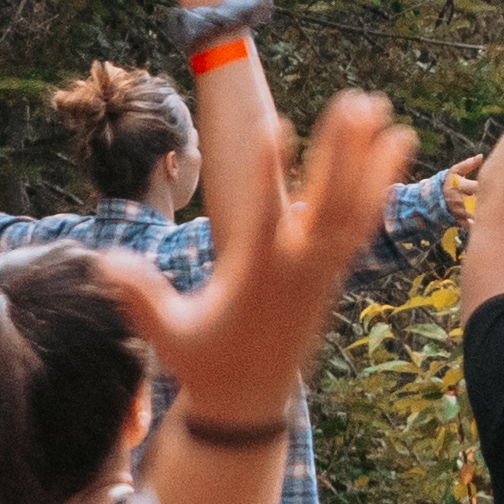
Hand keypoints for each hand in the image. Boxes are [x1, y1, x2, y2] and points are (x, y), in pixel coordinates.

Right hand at [89, 90, 410, 421]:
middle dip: (341, 152)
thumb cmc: (204, 363)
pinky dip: (379, 187)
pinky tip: (397, 150)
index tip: (276, 124)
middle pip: (325, 202)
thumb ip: (141, 296)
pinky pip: (362, 225)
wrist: (250, 402)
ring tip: (389, 111)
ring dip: (371, 160)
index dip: (270, 170)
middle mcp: (298, 268)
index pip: (263, 214)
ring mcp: (322, 270)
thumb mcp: (167, 333)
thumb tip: (106, 262)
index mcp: (256, 275)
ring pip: (353, 209)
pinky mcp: (335, 273)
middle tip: (358, 100)